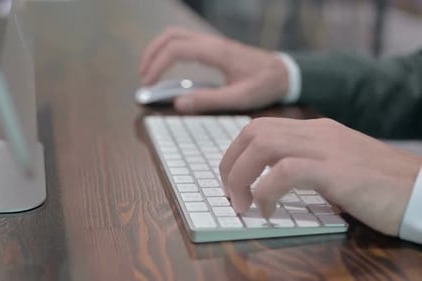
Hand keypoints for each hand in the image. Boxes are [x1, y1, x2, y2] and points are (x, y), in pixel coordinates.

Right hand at [140, 27, 288, 112]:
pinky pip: (185, 42)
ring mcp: (212, 43)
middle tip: (144, 77)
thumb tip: (178, 103)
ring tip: (150, 72)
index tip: (148, 84)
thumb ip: (209, 101)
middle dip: (152, 54)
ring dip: (159, 50)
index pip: (175, 49)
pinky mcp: (214, 48)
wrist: (285, 73)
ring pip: (176, 35)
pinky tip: (168, 69)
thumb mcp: (239, 97)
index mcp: (216, 52)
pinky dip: (169, 52)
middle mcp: (212, 43)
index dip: (156, 64)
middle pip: (171, 35)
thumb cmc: (265, 84)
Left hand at [220, 117, 421, 235]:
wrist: (421, 190)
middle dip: (231, 163)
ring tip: (242, 204)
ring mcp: (326, 148)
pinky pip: (286, 172)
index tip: (231, 179)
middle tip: (230, 194)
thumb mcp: (335, 167)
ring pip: (263, 145)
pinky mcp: (336, 170)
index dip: (237, 152)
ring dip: (241, 177)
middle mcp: (317, 133)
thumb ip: (305, 166)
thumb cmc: (379, 186)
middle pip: (254, 132)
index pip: (261, 128)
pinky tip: (267, 211)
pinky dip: (266, 191)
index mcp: (315, 130)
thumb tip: (268, 181)